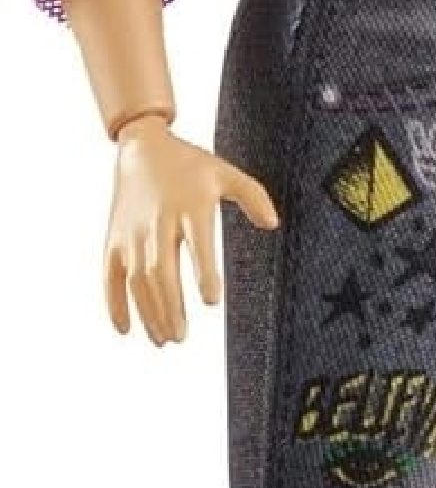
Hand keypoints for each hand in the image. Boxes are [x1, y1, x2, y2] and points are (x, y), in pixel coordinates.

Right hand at [103, 117, 279, 345]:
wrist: (142, 148)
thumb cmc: (190, 165)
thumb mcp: (224, 173)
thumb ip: (252, 195)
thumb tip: (273, 224)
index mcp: (189, 206)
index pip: (197, 241)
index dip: (203, 271)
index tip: (211, 301)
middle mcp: (158, 221)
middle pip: (160, 269)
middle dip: (169, 304)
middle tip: (182, 337)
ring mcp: (132, 232)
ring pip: (136, 278)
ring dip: (147, 311)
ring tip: (163, 339)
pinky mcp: (114, 238)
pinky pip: (110, 274)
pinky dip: (113, 302)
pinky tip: (124, 329)